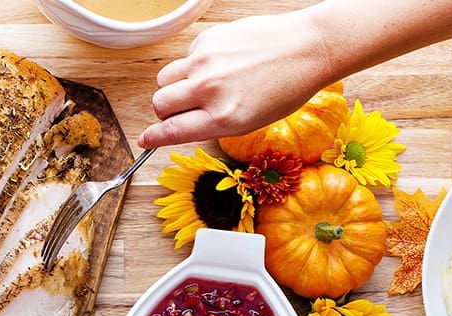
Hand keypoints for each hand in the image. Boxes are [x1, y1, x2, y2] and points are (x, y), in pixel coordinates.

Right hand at [140, 12, 332, 147]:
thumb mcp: (248, 122)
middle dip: (164, 112)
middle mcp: (210, 89)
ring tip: (197, 88)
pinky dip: (194, 65)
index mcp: (223, 118)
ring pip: (165, 79)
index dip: (152, 138)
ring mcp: (206, 62)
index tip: (145, 140)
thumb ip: (211, 125)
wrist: (306, 49)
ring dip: (173, 88)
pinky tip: (220, 65)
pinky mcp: (207, 39)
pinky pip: (185, 58)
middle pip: (160, 103)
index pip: (171, 131)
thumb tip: (177, 126)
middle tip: (179, 112)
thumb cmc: (284, 89)